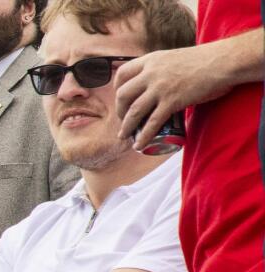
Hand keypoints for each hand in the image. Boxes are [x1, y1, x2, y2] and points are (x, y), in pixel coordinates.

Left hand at [114, 46, 232, 150]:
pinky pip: (153, 122)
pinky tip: (140, 144)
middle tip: (124, 120)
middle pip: (123, 94)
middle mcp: (150, 73)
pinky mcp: (172, 101)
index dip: (117, 88)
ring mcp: (160, 88)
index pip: (122, 74)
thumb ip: (163, 70)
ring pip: (134, 111)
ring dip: (126, 126)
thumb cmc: (204, 60)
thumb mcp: (174, 58)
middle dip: (120, 110)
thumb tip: (161, 84)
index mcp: (150, 60)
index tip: (120, 99)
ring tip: (125, 136)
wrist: (222, 62)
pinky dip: (143, 135)